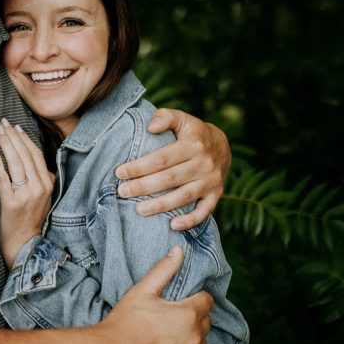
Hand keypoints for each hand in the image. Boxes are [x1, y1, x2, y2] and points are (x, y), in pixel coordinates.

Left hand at [0, 119, 53, 267]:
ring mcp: (26, 195)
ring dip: (6, 144)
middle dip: (14, 136)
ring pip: (16, 162)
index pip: (36, 155)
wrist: (25, 243)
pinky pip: (4, 177)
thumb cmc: (31, 219)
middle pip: (26, 155)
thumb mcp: (42, 196)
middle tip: (4, 123)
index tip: (16, 127)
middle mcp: (40, 187)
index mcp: (48, 183)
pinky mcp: (12, 202)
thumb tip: (25, 156)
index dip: (25, 139)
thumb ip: (39, 178)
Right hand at [98, 246, 212, 343]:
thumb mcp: (142, 291)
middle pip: (206, 321)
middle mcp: (194, 338)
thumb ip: (164, 269)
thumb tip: (178, 251)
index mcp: (187, 314)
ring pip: (202, 342)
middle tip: (170, 316)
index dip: (195, 297)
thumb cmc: (123, 322)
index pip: (207, 300)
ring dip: (191, 336)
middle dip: (193, 316)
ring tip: (168, 334)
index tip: (180, 300)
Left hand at [115, 109, 230, 230]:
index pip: (162, 158)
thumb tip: (150, 127)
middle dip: (144, 187)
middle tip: (122, 192)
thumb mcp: (181, 118)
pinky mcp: (217, 194)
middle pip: (169, 179)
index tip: (120, 173)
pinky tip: (172, 226)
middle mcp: (204, 164)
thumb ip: (164, 117)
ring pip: (183, 197)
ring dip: (160, 206)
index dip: (140, 166)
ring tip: (138, 210)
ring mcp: (212, 181)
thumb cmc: (193, 133)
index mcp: (194, 144)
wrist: (223, 145)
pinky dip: (190, 221)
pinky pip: (204, 211)